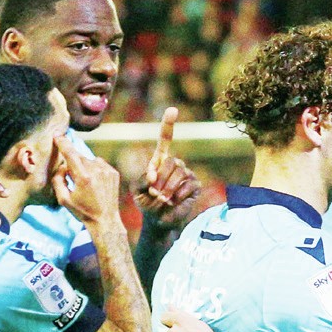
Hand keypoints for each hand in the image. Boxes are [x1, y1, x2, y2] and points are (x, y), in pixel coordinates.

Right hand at [52, 136, 121, 228]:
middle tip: (74, 178)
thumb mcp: (64, 200)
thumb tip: (62, 167)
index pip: (71, 153)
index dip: (63, 143)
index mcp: (83, 177)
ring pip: (89, 160)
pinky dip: (95, 169)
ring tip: (87, 184)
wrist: (105, 220)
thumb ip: (58, 180)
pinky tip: (96, 183)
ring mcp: (107, 171)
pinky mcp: (113, 173)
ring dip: (85, 167)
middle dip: (73, 163)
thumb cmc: (83, 211)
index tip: (58, 135)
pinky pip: (99, 164)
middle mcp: (96, 171)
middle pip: (79, 157)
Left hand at [133, 108, 200, 228]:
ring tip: (163, 199)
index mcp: (160, 160)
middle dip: (160, 179)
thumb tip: (155, 176)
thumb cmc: (146, 203)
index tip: (173, 110)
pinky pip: (188, 185)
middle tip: (155, 193)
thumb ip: (142, 179)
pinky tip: (174, 202)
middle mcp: (175, 164)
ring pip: (179, 173)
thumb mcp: (137, 190)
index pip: (165, 139)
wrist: (158, 221)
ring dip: (168, 189)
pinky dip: (178, 196)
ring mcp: (186, 174)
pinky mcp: (195, 186)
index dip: (168, 124)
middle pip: (170, 161)